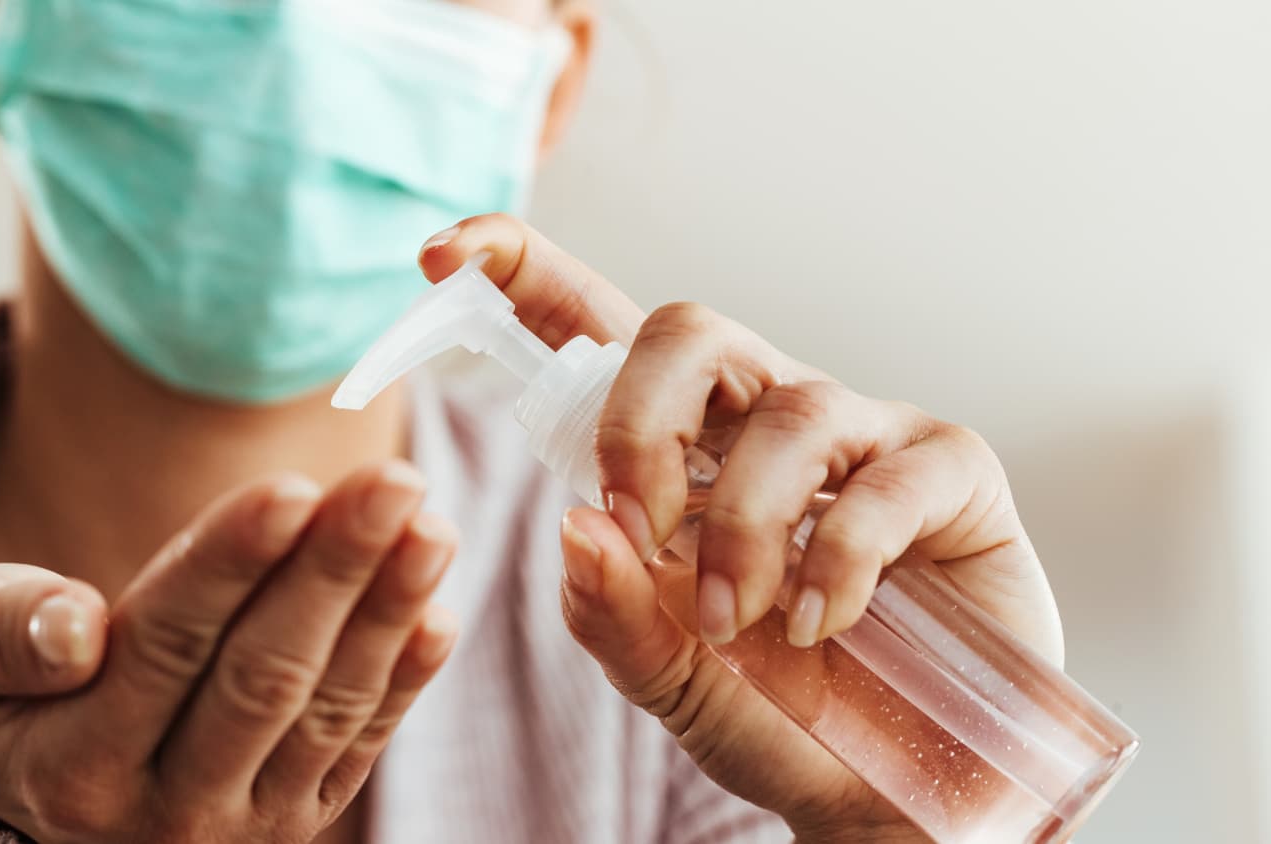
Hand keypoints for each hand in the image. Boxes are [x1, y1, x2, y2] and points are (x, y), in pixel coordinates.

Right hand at [0, 462, 457, 842]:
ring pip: (328, 709)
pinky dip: (406, 680)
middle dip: (335, 573)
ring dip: (388, 613)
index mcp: (74, 766)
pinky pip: (361, 746)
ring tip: (431, 527)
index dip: (233, 564)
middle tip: (395, 483)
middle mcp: (168, 808)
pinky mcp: (297, 815)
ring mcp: (245, 821)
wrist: (38, 802)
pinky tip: (437, 612)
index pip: (168, 646)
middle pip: (266, 675)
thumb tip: (76, 627)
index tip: (293, 488)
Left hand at [419, 216, 1062, 839]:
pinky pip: (885, 482)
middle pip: (689, 330)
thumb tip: (576, 527)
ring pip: (789, 410)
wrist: (892, 782)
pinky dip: (836, 561)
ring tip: (736, 624)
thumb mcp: (669, 676)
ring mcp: (864, 435)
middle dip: (639, 425)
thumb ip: (612, 614)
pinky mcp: (951, 471)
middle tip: (637, 529)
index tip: (439, 256)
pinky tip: (819, 623)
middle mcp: (767, 417)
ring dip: (743, 529)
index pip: (599, 328)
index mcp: (684, 448)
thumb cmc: (776, 711)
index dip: (523, 272)